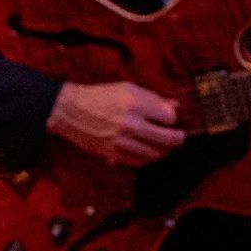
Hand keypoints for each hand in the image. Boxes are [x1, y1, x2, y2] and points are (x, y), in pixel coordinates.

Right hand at [49, 77, 183, 164]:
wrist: (71, 111)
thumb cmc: (100, 97)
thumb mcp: (127, 89)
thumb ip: (153, 99)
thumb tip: (174, 107)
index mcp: (135, 103)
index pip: (169, 117)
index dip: (172, 119)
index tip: (170, 119)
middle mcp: (130, 124)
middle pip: (168, 139)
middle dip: (177, 138)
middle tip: (178, 137)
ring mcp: (122, 141)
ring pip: (156, 154)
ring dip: (163, 150)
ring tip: (163, 145)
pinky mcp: (115, 154)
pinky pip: (141, 162)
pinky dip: (148, 158)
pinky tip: (147, 150)